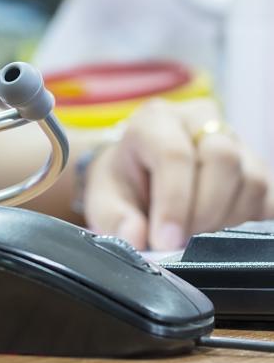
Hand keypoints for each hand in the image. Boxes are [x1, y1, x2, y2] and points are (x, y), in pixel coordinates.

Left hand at [83, 99, 270, 249]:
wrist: (140, 172)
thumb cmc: (122, 183)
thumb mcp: (104, 199)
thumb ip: (115, 219)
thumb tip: (136, 238)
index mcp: (155, 121)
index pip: (174, 154)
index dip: (174, 202)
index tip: (166, 240)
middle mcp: (198, 120)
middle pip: (222, 159)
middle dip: (204, 211)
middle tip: (182, 242)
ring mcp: (234, 139)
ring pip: (251, 178)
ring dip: (226, 218)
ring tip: (196, 234)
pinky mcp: (256, 163)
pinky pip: (268, 194)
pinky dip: (248, 219)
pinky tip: (220, 228)